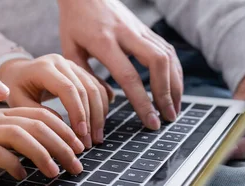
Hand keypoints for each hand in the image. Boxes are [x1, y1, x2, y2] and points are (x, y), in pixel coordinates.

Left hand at [0, 54, 108, 147]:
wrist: (17, 71)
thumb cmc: (15, 87)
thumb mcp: (17, 101)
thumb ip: (36, 113)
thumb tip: (62, 126)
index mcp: (44, 67)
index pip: (67, 88)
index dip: (77, 112)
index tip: (80, 133)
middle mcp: (61, 62)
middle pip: (85, 89)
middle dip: (90, 118)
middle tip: (89, 142)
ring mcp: (73, 65)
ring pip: (95, 88)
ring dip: (99, 114)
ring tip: (96, 137)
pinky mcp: (80, 71)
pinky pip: (97, 87)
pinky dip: (101, 105)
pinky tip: (100, 122)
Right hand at [0, 108, 83, 179]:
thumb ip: (13, 133)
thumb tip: (42, 148)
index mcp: (4, 113)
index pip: (42, 115)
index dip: (65, 130)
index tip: (79, 146)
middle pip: (38, 125)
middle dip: (63, 145)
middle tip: (77, 163)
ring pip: (21, 136)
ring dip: (43, 154)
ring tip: (56, 172)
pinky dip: (13, 164)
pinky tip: (22, 175)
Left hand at [57, 0, 182, 129]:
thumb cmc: (73, 22)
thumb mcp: (70, 49)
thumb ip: (86, 76)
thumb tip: (109, 99)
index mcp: (104, 42)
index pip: (129, 77)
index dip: (143, 102)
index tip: (151, 122)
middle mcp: (126, 34)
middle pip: (157, 63)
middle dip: (166, 93)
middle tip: (168, 118)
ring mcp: (139, 29)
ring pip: (167, 56)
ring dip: (175, 84)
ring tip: (174, 108)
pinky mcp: (146, 28)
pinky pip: (166, 50)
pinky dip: (174, 71)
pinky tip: (173, 87)